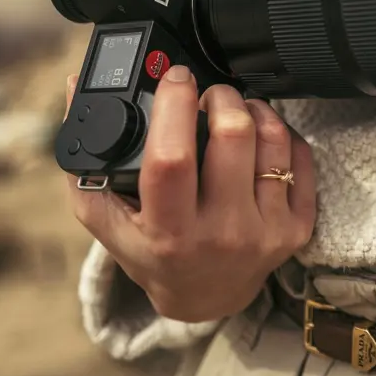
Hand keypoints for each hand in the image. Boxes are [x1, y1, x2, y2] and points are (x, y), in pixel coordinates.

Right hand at [64, 65, 316, 322]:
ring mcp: (266, 232)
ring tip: (235, 111)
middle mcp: (222, 235)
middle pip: (234, 135)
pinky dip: (281, 134)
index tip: (175, 78)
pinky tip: (261, 136)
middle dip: (220, 96)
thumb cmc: (152, 250)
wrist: (205, 298)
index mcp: (169, 232)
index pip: (172, 159)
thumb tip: (74, 86)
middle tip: (209, 95)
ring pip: (272, 138)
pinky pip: (301, 157)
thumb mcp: (106, 219)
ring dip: (253, 109)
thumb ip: (85, 159)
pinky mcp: (297, 228)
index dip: (174, 106)